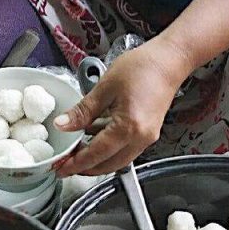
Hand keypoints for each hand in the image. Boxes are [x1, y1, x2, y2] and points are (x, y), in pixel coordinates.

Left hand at [53, 41, 189, 176]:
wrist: (168, 60)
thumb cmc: (141, 68)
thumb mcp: (105, 87)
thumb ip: (83, 111)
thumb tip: (63, 125)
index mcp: (128, 128)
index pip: (96, 154)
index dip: (76, 164)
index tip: (60, 168)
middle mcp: (140, 138)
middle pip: (109, 165)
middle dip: (86, 168)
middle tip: (65, 165)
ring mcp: (147, 137)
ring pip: (118, 160)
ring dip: (97, 160)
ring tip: (77, 152)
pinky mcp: (148, 133)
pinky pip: (126, 149)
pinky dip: (109, 150)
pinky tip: (95, 138)